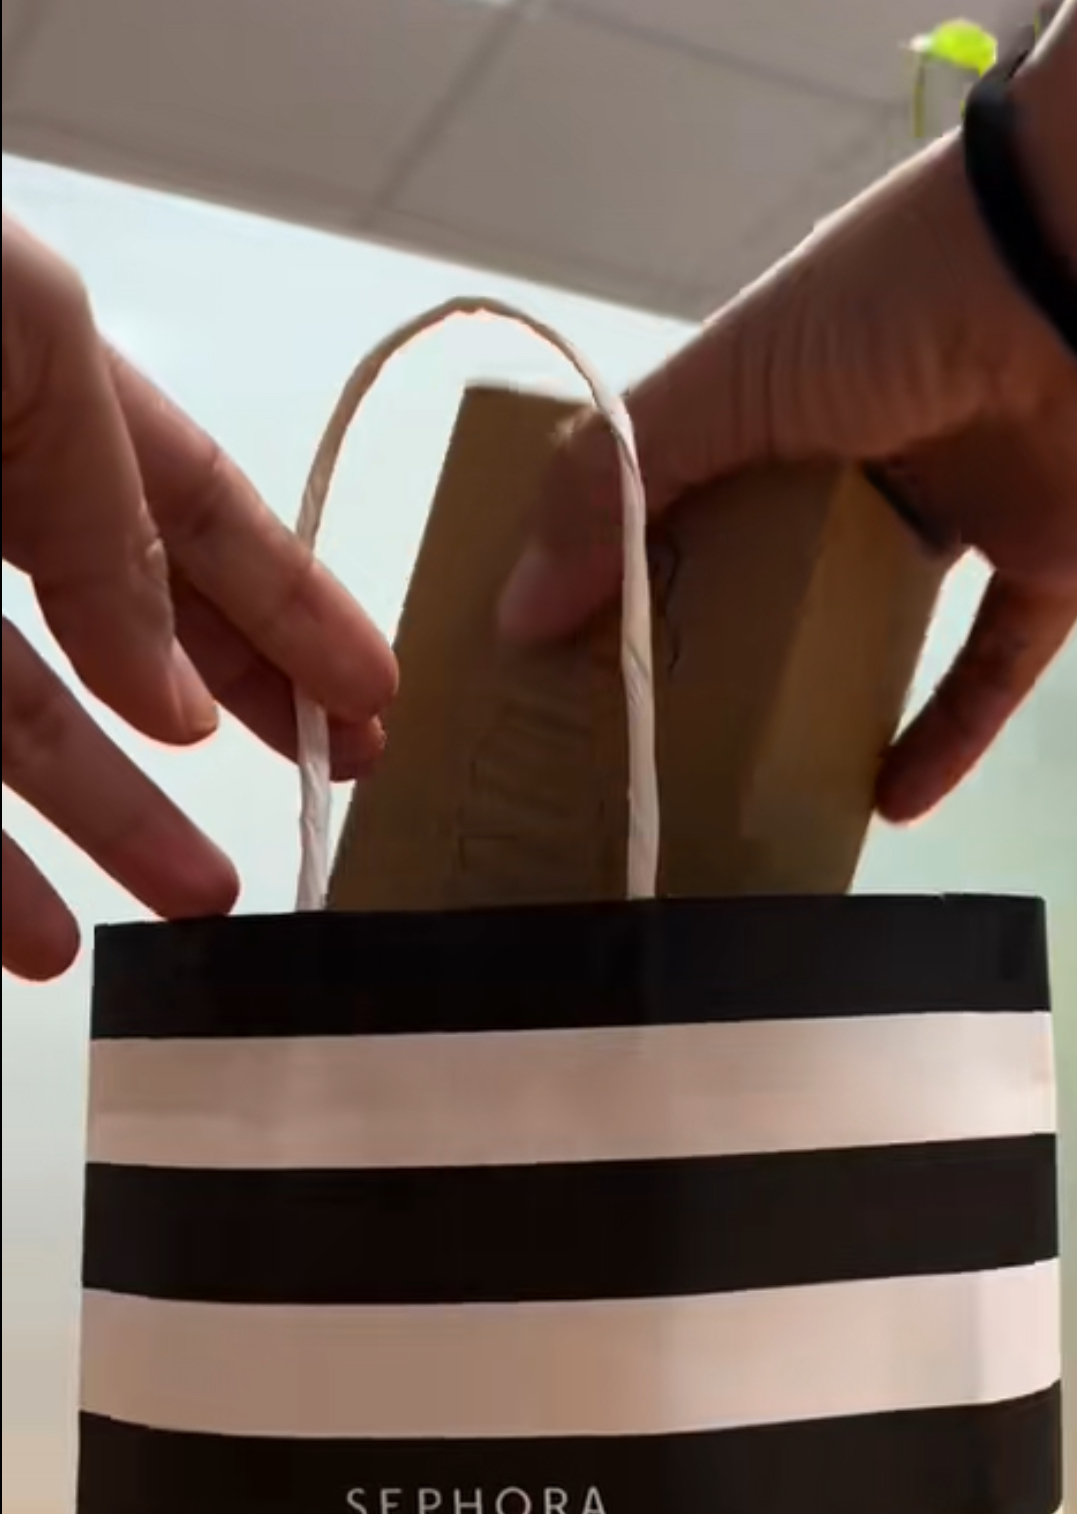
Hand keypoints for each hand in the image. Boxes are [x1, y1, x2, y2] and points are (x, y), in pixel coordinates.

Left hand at [2, 216, 396, 979]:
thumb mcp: (22, 349)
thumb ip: (115, 518)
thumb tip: (180, 690)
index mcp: (29, 386)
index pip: (197, 509)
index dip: (294, 606)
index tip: (374, 702)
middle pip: (122, 628)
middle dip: (231, 718)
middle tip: (320, 794)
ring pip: (11, 730)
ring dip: (109, 824)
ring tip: (196, 897)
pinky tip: (29, 936)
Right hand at [497, 135, 1076, 822]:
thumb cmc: (900, 306)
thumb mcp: (733, 380)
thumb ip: (623, 485)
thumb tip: (512, 611)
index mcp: (787, 386)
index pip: (686, 484)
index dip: (625, 564)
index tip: (562, 656)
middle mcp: (869, 445)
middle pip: (776, 566)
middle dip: (713, 649)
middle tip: (642, 744)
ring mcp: (964, 503)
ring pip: (880, 621)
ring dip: (824, 698)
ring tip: (748, 787)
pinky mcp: (1051, 560)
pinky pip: (991, 669)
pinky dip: (948, 736)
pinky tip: (885, 808)